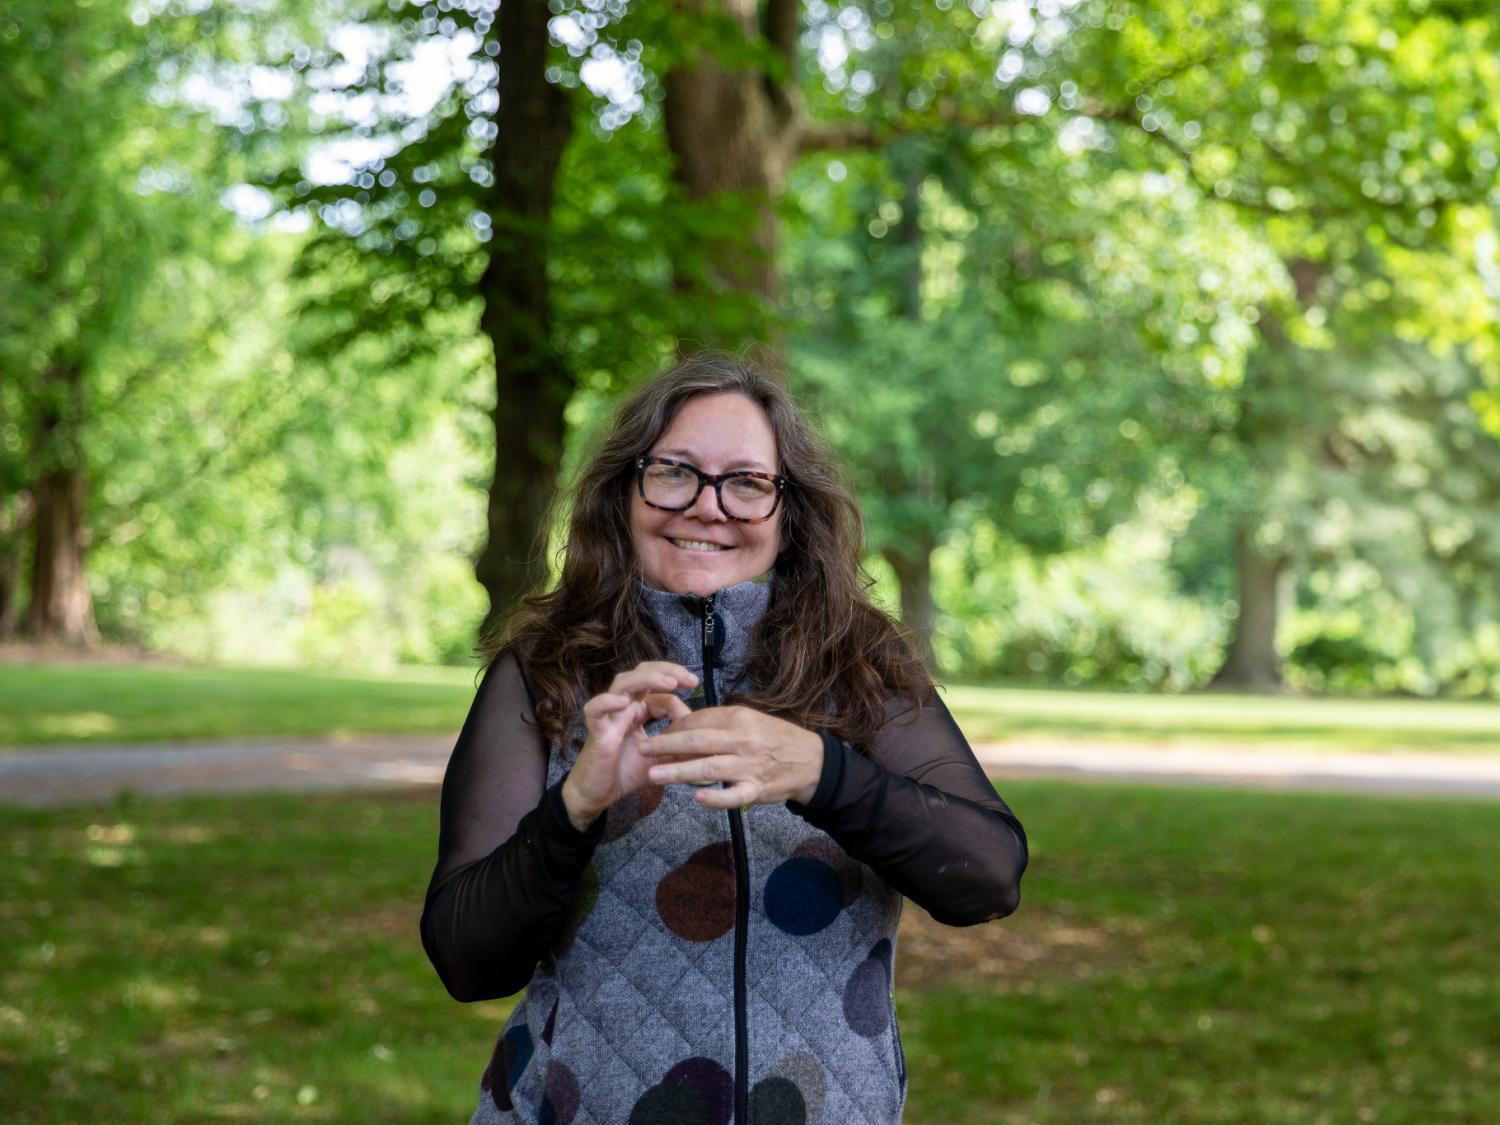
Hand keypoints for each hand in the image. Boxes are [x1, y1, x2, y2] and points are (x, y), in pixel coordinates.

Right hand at [561, 661, 695, 829]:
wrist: (597, 796)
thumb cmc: (625, 773)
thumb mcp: (660, 758)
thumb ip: (678, 744)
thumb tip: (706, 736)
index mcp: (638, 710)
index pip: (656, 684)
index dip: (675, 678)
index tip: (694, 683)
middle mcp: (624, 708)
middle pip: (641, 674)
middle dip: (665, 670)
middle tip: (689, 679)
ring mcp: (609, 718)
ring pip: (622, 685)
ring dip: (645, 679)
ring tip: (669, 683)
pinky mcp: (596, 733)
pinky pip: (594, 710)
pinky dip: (606, 702)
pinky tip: (623, 701)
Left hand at [640, 706, 823, 809]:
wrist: (810, 761)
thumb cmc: (774, 738)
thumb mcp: (749, 720)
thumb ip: (719, 723)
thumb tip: (684, 726)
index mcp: (739, 718)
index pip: (699, 721)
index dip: (673, 728)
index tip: (655, 734)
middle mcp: (743, 740)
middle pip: (697, 742)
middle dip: (666, 746)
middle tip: (642, 750)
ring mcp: (749, 767)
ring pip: (709, 768)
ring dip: (678, 771)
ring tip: (654, 775)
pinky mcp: (757, 790)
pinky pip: (734, 796)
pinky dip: (716, 798)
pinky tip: (696, 798)